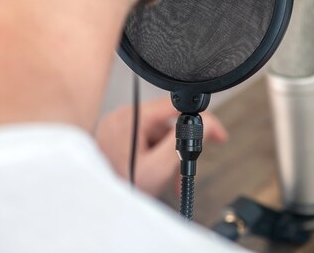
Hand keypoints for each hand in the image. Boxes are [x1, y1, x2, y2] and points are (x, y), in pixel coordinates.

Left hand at [95, 97, 227, 196]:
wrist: (98, 208)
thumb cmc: (121, 189)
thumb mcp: (159, 167)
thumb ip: (183, 140)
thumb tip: (205, 123)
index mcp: (131, 118)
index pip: (175, 106)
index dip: (200, 117)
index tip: (215, 133)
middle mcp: (121, 117)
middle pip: (167, 123)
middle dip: (179, 147)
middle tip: (183, 168)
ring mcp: (117, 127)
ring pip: (158, 134)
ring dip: (168, 156)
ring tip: (166, 179)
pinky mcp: (116, 137)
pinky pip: (145, 140)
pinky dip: (155, 156)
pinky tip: (156, 173)